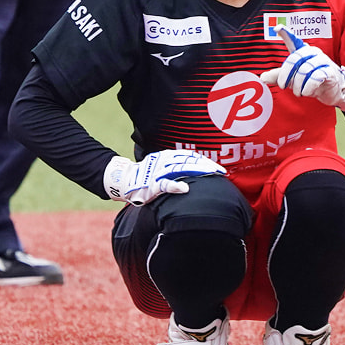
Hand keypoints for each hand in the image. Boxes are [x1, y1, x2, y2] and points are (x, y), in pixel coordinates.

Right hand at [103, 150, 224, 205]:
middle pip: (188, 161)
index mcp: (167, 156)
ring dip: (196, 172)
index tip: (219, 168)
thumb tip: (195, 170)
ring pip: (179, 169)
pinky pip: (164, 184)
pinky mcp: (151, 184)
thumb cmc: (146, 176)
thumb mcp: (162, 167)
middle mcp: (163, 161)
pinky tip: (185, 188)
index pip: (189, 156)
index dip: (205, 161)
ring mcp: (157, 172)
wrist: (124, 180)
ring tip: (210, 175)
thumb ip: (176, 167)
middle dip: (206, 166)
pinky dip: (174, 186)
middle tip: (221, 172)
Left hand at [260, 28, 344, 111]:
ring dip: (297, 85)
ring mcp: (322, 61)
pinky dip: (308, 88)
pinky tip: (307, 91)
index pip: (293, 40)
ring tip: (298, 92)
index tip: (277, 28)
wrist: (333, 90)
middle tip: (282, 85)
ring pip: (304, 70)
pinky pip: (316, 78)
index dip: (285, 33)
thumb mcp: (293, 78)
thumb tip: (262, 78)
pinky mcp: (330, 72)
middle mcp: (312, 53)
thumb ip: (278, 76)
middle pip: (294, 59)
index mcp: (302, 51)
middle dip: (286, 74)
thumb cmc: (311, 80)